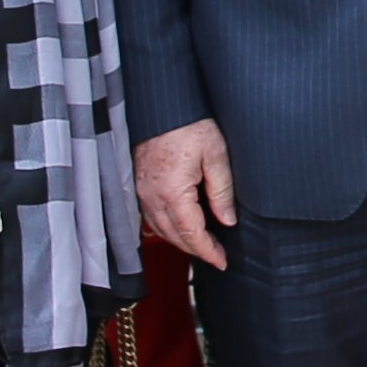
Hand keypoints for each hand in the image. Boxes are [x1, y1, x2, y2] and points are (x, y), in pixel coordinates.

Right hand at [137, 120, 238, 266]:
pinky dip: (167, 227)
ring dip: (180, 241)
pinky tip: (180, 226)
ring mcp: (141, 191)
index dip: (208, 252)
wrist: (163, 104)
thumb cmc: (190, 124)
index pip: (191, 234)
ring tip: (203, 245)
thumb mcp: (216, 155)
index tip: (222, 261)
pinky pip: (150, 216)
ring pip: (159, 229)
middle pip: (173, 237)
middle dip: (196, 250)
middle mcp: (151, 196)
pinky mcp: (138, 183)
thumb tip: (227, 221)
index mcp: (172, 192)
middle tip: (217, 256)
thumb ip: (222, 191)